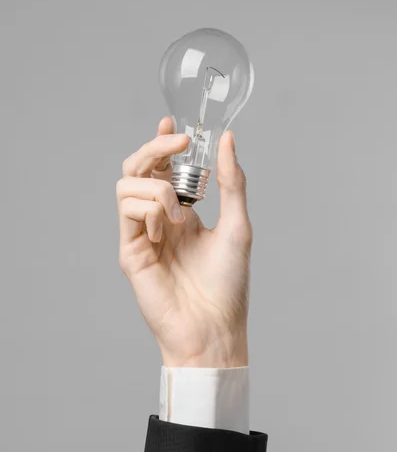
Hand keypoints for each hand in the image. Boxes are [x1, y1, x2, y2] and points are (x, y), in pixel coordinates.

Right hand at [117, 118, 252, 367]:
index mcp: (183, 214)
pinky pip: (128, 210)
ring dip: (156, 185)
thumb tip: (228, 140)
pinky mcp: (129, 250)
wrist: (214, 327)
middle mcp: (160, 221)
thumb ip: (232, 183)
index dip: (163, 143)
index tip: (172, 124)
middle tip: (177, 140)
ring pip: (127, 185)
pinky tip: (167, 227)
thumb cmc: (228, 284)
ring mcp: (142, 234)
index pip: (164, 170)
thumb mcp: (238, 226)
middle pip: (139, 169)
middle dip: (154, 148)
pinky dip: (148, 207)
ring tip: (180, 209)